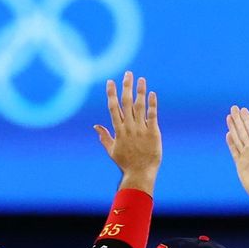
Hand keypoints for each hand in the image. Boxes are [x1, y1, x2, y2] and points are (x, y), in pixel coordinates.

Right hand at [96, 71, 160, 193]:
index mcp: (118, 131)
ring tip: (141, 79)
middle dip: (126, 87)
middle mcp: (129, 128)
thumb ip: (104, 136)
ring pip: (139, 106)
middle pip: (126, 103)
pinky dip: (152, 104)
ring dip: (140, 91)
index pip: (113, 108)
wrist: (140, 173)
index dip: (111, 94)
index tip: (110, 81)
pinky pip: (152, 115)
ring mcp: (141, 130)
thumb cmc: (126, 163)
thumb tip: (95, 126)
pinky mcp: (153, 133)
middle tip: (128, 73)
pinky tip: (152, 94)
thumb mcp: (112, 150)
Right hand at [224, 105, 248, 215]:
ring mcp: (246, 157)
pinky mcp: (240, 165)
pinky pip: (234, 151)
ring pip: (238, 139)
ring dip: (233, 128)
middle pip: (244, 131)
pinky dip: (231, 143)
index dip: (248, 120)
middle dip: (238, 120)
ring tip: (229, 117)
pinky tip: (228, 134)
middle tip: (234, 107)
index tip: (243, 110)